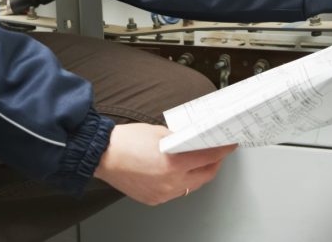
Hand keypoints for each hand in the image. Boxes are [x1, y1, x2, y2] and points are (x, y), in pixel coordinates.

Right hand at [93, 123, 236, 205]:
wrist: (102, 155)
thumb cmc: (126, 142)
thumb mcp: (160, 133)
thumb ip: (181, 139)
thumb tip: (194, 140)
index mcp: (174, 164)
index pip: (208, 157)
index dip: (222, 150)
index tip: (229, 145)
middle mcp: (170, 183)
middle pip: (205, 176)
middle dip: (214, 164)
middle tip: (217, 153)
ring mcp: (162, 194)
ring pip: (191, 186)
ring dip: (199, 174)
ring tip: (199, 161)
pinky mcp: (153, 199)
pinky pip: (175, 192)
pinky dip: (182, 182)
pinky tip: (180, 172)